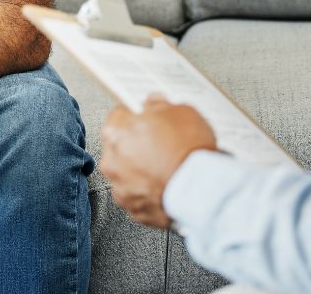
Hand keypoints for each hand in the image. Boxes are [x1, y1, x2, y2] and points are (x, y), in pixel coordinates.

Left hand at [100, 95, 217, 229]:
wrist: (199, 189)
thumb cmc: (188, 150)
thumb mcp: (181, 111)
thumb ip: (159, 105)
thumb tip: (154, 102)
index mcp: (116, 131)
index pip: (119, 116)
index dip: (136, 117)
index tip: (147, 120)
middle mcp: (111, 160)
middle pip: (120, 146)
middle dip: (136, 144)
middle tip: (161, 144)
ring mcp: (121, 188)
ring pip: (127, 173)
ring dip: (141, 170)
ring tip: (167, 167)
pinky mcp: (133, 209)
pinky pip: (138, 195)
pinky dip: (149, 191)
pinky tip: (167, 184)